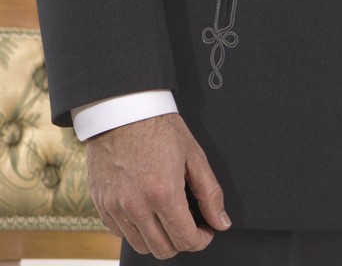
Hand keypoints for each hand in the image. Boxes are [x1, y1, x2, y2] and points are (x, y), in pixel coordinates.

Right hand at [85, 111, 230, 256]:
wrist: (122, 110)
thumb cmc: (159, 127)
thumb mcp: (193, 154)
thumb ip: (210, 192)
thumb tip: (221, 222)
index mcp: (163, 193)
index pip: (185, 240)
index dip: (201, 240)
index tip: (205, 231)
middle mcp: (136, 206)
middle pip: (163, 250)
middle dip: (181, 242)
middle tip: (189, 224)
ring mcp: (115, 207)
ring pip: (141, 246)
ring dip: (159, 239)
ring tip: (167, 218)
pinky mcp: (101, 204)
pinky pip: (120, 233)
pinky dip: (136, 230)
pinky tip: (146, 211)